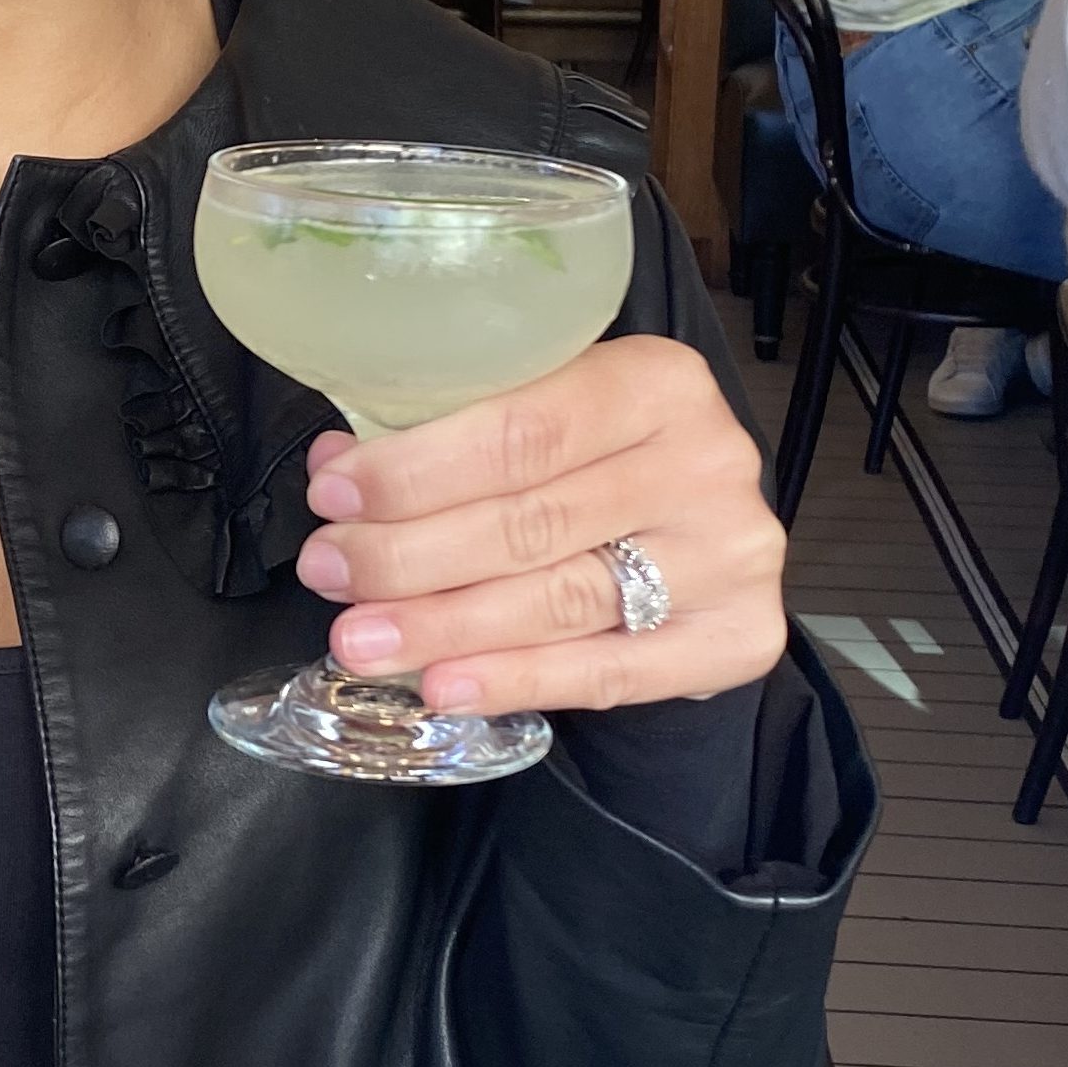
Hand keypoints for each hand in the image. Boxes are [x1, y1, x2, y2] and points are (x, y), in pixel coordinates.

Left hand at [296, 336, 786, 718]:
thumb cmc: (596, 455)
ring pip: (561, 600)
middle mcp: (708, 462)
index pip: (521, 431)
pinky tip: (442, 686)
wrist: (698, 520)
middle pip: (531, 522)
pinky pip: (609, 673)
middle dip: (408, 555)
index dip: (415, 471)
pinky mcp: (738, 637)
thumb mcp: (538, 408)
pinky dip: (514, 681)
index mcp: (657, 381)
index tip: (332, 496)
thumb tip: (338, 465)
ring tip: (359, 640)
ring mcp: (730, 555)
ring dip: (443, 627)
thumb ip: (448, 430)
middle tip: (329, 573)